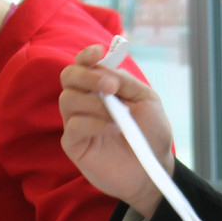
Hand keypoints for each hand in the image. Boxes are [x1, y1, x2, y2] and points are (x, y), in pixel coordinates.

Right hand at [59, 44, 173, 218]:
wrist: (153, 168)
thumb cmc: (150, 134)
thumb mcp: (146, 100)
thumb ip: (125, 81)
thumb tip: (103, 69)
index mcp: (100, 89)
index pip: (82, 65)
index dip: (86, 56)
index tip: (99, 52)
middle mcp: (85, 102)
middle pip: (68, 77)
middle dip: (87, 76)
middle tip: (110, 87)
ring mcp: (77, 123)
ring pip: (68, 100)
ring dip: (94, 103)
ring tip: (118, 116)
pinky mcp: (74, 145)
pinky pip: (73, 126)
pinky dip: (94, 123)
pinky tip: (114, 129)